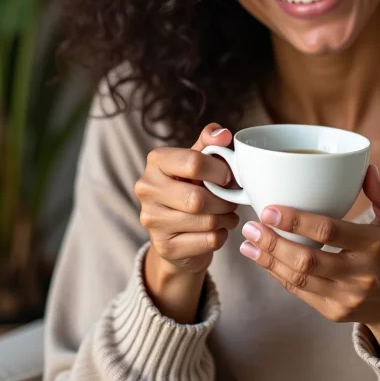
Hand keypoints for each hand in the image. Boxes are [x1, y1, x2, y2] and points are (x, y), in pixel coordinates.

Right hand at [135, 123, 239, 320]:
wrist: (177, 232)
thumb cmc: (191, 188)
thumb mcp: (199, 162)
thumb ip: (211, 144)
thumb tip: (223, 134)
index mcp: (156, 161)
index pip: (193, 162)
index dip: (220, 170)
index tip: (228, 176)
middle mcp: (147, 188)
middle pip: (198, 198)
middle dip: (224, 200)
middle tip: (232, 199)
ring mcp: (152, 220)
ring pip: (206, 221)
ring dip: (226, 218)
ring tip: (227, 213)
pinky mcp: (164, 247)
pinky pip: (208, 240)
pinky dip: (221, 235)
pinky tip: (217, 229)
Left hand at [238, 165, 379, 360]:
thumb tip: (367, 169)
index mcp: (374, 245)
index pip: (329, 231)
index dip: (295, 220)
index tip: (269, 209)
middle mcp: (360, 274)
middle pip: (307, 260)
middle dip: (273, 242)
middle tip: (250, 226)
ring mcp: (346, 297)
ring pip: (299, 279)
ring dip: (268, 260)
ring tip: (247, 243)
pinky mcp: (334, 313)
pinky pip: (300, 293)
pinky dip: (278, 275)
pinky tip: (263, 260)